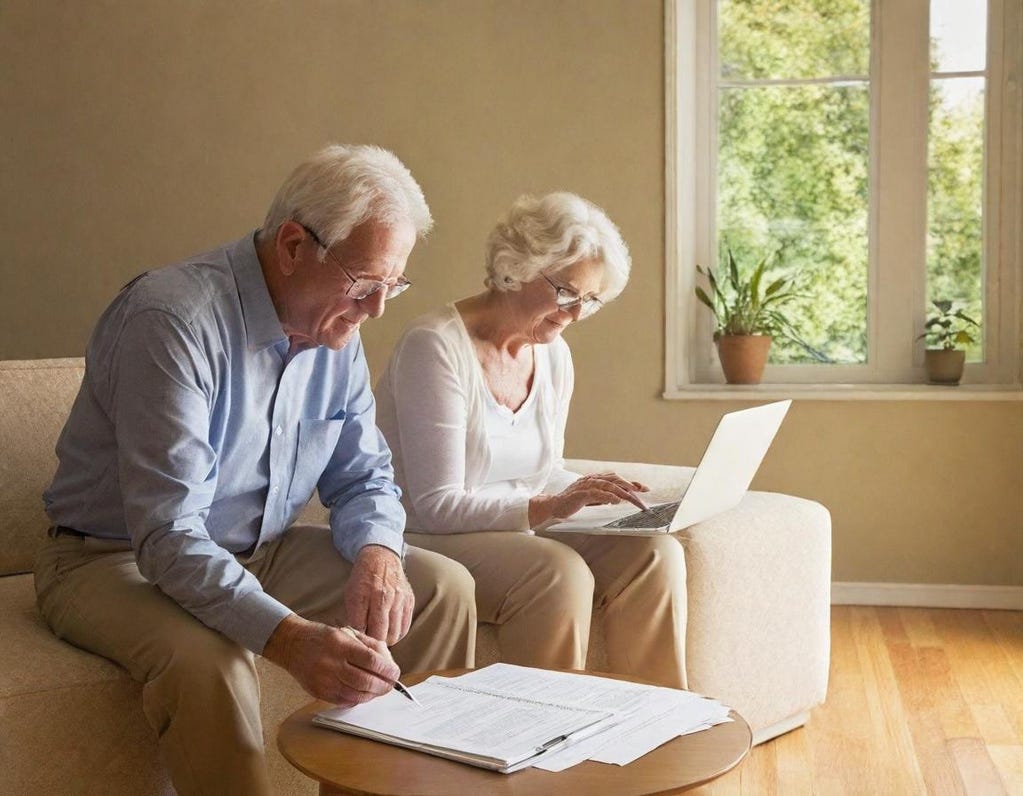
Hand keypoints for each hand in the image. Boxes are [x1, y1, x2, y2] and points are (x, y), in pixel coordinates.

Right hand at [263, 614, 398, 704]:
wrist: (292, 644)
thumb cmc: (323, 637)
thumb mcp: (347, 632)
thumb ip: (370, 645)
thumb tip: (388, 661)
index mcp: (341, 644)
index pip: (371, 661)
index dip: (387, 670)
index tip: (395, 673)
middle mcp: (331, 663)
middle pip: (365, 682)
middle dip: (383, 686)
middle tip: (390, 685)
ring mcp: (324, 680)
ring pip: (356, 695)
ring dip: (372, 695)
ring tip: (378, 689)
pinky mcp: (318, 692)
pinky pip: (344, 701)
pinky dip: (358, 699)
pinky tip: (363, 693)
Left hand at [344, 544, 413, 645]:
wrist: (381, 558)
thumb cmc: (363, 579)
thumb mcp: (350, 594)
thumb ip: (353, 616)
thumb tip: (356, 638)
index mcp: (363, 595)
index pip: (360, 629)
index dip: (358, 640)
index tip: (357, 642)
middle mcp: (383, 597)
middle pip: (380, 634)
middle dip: (373, 643)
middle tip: (368, 644)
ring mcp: (399, 599)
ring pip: (394, 634)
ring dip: (386, 640)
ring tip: (379, 638)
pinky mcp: (409, 601)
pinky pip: (405, 627)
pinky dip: (397, 634)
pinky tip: (390, 631)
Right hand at [529, 472, 649, 525]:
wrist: (553, 506)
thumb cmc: (571, 503)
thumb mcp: (591, 498)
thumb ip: (603, 496)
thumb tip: (618, 498)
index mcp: (594, 479)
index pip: (616, 478)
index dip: (631, 482)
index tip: (644, 488)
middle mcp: (591, 479)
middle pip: (616, 480)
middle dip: (631, 486)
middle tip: (644, 492)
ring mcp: (586, 486)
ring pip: (609, 485)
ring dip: (623, 491)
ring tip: (634, 497)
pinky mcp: (581, 494)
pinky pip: (598, 494)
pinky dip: (609, 496)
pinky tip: (617, 500)